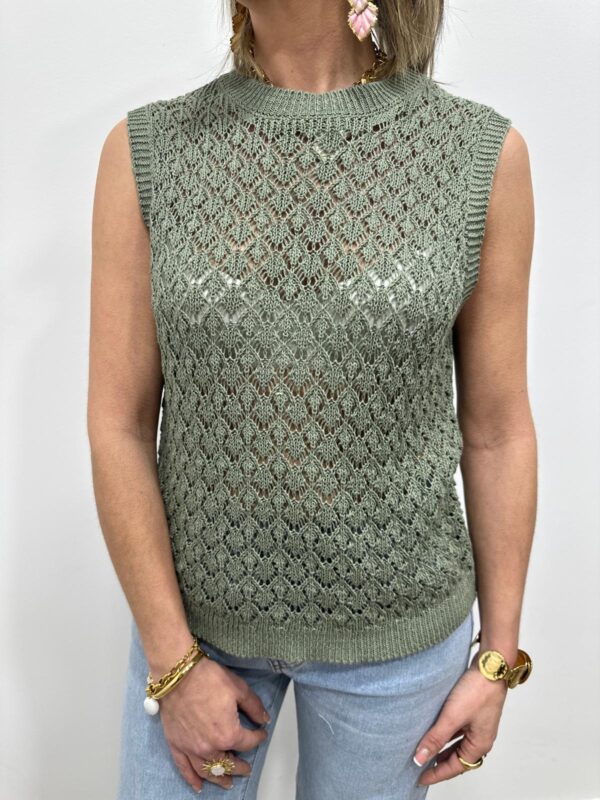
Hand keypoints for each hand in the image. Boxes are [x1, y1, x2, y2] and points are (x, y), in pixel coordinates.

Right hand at [157, 655, 270, 792]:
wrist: (178, 674)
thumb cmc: (208, 678)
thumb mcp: (239, 688)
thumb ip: (254, 706)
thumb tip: (264, 719)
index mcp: (228, 734)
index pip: (248, 742)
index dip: (258, 737)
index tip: (261, 733)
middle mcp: (210, 747)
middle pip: (229, 764)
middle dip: (240, 766)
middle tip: (247, 768)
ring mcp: (191, 749)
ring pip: (207, 771)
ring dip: (219, 779)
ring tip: (227, 783)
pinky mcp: (176, 745)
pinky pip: (184, 768)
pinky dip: (192, 779)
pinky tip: (198, 786)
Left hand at [413, 650, 507, 785]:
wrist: (490, 665)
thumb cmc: (478, 691)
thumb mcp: (452, 717)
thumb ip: (435, 738)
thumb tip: (420, 758)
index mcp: (480, 745)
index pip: (455, 767)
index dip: (436, 774)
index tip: (420, 778)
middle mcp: (481, 737)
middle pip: (459, 758)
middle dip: (440, 764)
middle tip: (422, 768)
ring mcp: (478, 724)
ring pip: (458, 744)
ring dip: (443, 749)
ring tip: (426, 752)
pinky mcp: (474, 711)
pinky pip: (458, 730)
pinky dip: (446, 734)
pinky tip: (436, 729)